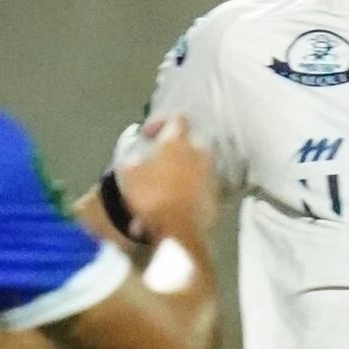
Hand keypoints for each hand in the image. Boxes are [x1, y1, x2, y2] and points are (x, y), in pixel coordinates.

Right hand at [111, 113, 217, 251]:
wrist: (180, 230)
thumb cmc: (152, 198)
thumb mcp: (130, 177)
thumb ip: (134, 163)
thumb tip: (135, 161)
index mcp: (178, 142)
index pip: (177, 118)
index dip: (160, 122)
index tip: (147, 134)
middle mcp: (200, 152)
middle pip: (188, 141)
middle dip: (173, 149)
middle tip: (157, 161)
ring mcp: (211, 173)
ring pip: (196, 164)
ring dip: (182, 170)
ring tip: (165, 186)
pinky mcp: (217, 194)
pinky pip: (201, 185)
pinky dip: (190, 189)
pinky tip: (176, 202)